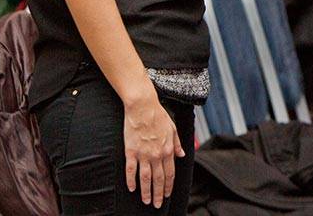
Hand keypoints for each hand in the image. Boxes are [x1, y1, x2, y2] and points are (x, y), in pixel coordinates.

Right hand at [123, 88, 185, 207]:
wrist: (143, 106)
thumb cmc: (158, 115)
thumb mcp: (173, 128)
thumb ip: (177, 143)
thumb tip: (182, 156)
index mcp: (168, 149)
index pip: (170, 173)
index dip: (169, 186)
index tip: (167, 195)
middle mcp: (157, 154)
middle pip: (159, 179)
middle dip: (159, 194)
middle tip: (157, 205)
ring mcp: (143, 154)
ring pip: (145, 179)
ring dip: (146, 192)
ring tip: (146, 201)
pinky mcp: (131, 151)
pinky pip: (131, 170)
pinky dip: (131, 181)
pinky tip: (131, 189)